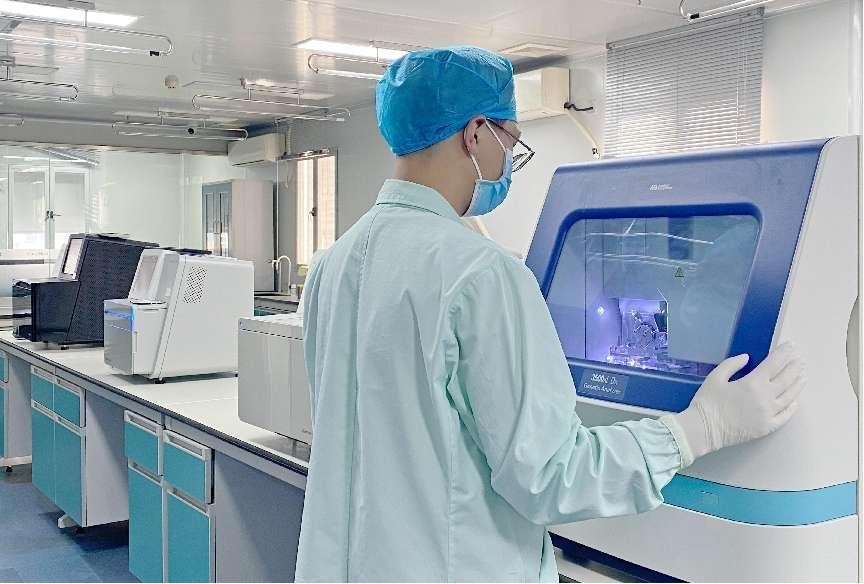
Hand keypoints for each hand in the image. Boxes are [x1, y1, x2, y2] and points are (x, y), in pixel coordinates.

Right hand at [669, 342, 806, 459]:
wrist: (704, 430)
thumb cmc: (707, 402)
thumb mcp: (715, 377)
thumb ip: (732, 364)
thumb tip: (747, 357)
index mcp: (752, 382)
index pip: (775, 363)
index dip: (784, 353)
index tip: (791, 345)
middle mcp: (765, 397)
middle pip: (787, 378)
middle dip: (795, 366)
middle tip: (800, 358)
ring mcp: (769, 413)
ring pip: (790, 396)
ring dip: (798, 384)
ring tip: (803, 375)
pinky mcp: (768, 427)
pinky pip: (786, 415)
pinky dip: (793, 406)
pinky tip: (795, 400)